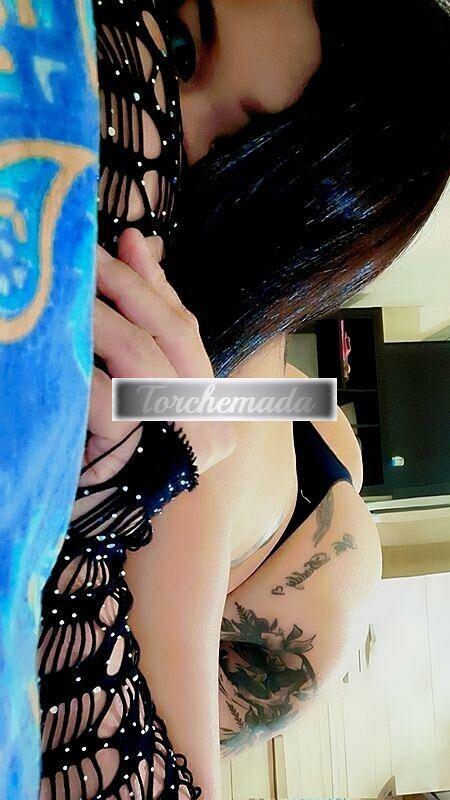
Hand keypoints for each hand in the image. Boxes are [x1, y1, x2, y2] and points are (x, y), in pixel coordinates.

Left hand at [79, 228, 235, 487]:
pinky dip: (81, 358)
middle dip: (129, 285)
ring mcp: (182, 441)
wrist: (106, 545)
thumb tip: (140, 262)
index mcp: (215, 410)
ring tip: (69, 283)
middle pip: (172, 333)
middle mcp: (211, 424)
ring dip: (100, 311)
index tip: (130, 242)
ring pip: (142, 353)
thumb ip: (147, 347)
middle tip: (89, 252)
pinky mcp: (140, 454)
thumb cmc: (119, 474)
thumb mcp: (139, 406)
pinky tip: (59, 335)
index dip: (157, 284)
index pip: (186, 333)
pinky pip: (107, 391)